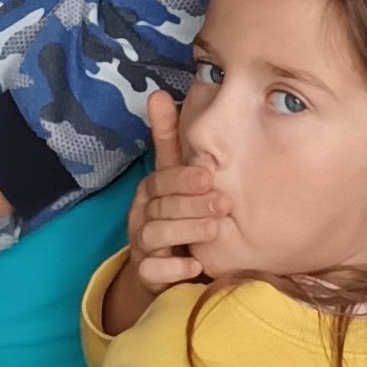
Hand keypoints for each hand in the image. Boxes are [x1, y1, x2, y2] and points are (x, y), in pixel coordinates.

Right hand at [115, 84, 232, 314]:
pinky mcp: (147, 274)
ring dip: (186, 230)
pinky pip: (152, 272)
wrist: (164, 267)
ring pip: (156, 236)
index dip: (183, 178)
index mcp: (151, 190)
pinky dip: (172, 269)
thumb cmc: (177, 211)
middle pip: (162, 206)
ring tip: (215, 230)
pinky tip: (193, 265)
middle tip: (224, 203)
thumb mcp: (174, 175)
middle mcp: (143, 215)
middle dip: (192, 204)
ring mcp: (143, 246)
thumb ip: (169, 138)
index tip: (209, 176)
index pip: (162, 179)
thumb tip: (159, 93)